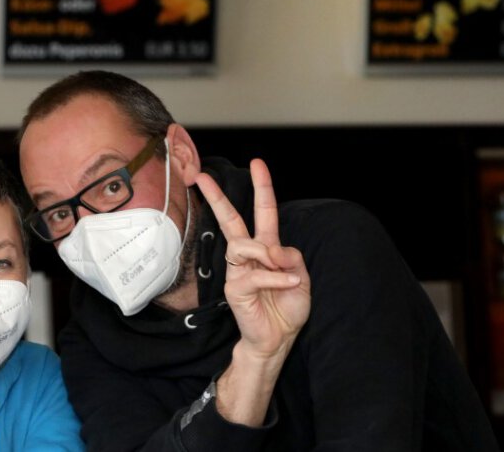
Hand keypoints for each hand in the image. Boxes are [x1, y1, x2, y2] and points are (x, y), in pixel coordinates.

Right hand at [195, 159, 310, 361]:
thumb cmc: (286, 308)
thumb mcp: (301, 276)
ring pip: (243, 245)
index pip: (263, 212)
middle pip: (230, 220)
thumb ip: (291, 256)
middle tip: (202, 176)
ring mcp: (238, 271)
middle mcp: (249, 255)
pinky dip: (276, 277)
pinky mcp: (235, 288)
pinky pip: (254, 274)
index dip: (261, 187)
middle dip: (217, 197)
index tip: (257, 164)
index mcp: (266, 248)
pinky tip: (288, 283)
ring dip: (266, 253)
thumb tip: (273, 249)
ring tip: (283, 270)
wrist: (278, 339)